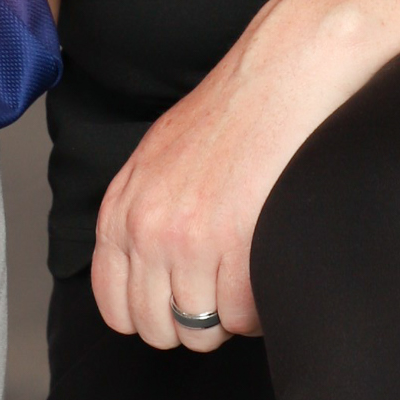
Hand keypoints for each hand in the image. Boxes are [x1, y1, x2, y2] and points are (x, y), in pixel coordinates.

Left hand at [90, 0, 384, 354]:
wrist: (284, 71)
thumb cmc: (232, 109)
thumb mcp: (160, 157)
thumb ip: (141, 211)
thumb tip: (145, 271)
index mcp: (123, 206)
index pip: (114, 305)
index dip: (152, 312)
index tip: (180, 298)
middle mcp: (147, 228)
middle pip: (157, 328)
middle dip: (192, 318)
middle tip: (221, 284)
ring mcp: (191, 241)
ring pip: (202, 329)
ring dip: (228, 311)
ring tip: (246, 269)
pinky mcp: (238, 246)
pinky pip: (243, 317)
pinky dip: (259, 306)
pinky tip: (266, 265)